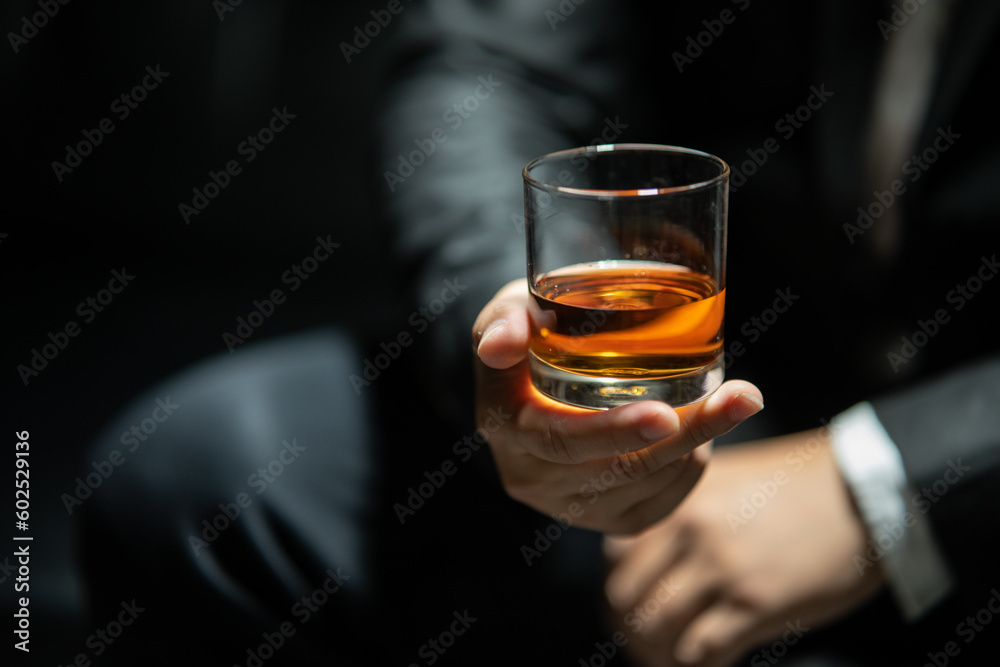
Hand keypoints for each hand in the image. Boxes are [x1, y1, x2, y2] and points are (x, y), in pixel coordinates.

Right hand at [472, 279, 764, 534]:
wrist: (532, 384)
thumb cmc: (531, 331)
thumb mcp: (510, 310)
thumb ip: (505, 320)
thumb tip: (503, 343)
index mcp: (505, 427)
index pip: (559, 440)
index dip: (613, 431)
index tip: (663, 413)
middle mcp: (533, 478)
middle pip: (619, 469)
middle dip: (687, 434)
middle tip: (738, 399)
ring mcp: (571, 506)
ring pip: (649, 483)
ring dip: (700, 442)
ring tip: (733, 398)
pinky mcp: (609, 520)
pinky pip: (663, 501)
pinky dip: (692, 464)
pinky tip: (704, 431)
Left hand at [603, 430, 885, 665]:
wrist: (861, 490)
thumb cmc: (797, 484)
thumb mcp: (724, 479)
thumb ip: (682, 510)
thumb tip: (648, 549)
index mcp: (677, 501)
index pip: (615, 557)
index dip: (623, 587)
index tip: (638, 605)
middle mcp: (688, 532)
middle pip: (626, 597)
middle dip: (633, 625)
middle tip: (652, 640)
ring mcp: (720, 568)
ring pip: (656, 628)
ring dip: (662, 651)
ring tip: (678, 657)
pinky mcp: (754, 603)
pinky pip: (701, 650)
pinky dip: (699, 662)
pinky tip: (714, 658)